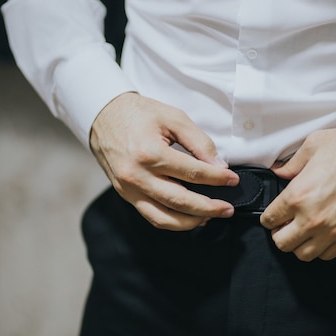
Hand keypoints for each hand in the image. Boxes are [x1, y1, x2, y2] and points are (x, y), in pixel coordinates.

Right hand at [90, 92, 238, 229]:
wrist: (103, 116)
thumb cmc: (139, 114)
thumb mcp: (174, 118)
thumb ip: (199, 142)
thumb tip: (219, 167)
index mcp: (150, 153)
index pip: (193, 173)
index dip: (217, 179)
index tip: (232, 180)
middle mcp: (137, 175)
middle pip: (180, 201)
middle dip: (209, 207)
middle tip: (228, 209)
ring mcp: (129, 188)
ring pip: (164, 217)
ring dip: (191, 221)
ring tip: (211, 216)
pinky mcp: (126, 194)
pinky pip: (152, 216)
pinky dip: (173, 221)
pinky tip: (190, 217)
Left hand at [260, 123, 335, 260]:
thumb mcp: (314, 145)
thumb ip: (292, 163)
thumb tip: (279, 170)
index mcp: (298, 195)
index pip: (270, 219)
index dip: (268, 217)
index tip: (272, 215)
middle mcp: (313, 218)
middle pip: (282, 243)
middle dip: (279, 234)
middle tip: (284, 225)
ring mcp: (333, 231)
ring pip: (303, 255)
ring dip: (299, 244)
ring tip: (302, 232)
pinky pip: (328, 255)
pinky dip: (321, 249)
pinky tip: (321, 236)